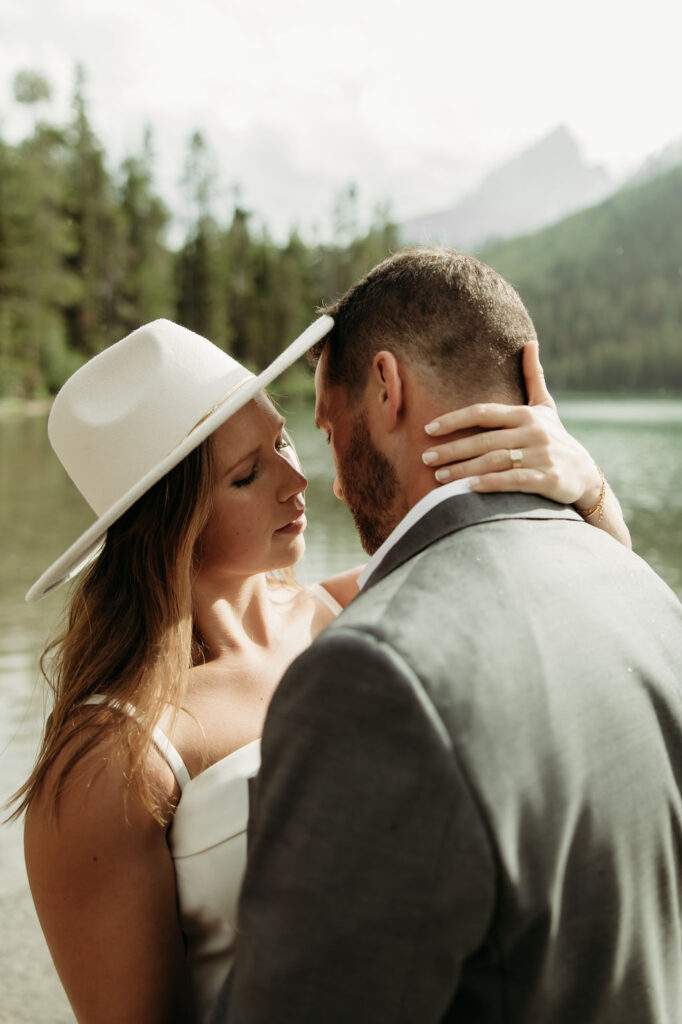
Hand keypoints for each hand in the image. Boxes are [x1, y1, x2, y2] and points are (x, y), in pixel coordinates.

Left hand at [421, 341, 602, 508]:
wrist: (585, 474)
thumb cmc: (555, 437)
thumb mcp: (545, 407)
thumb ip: (533, 377)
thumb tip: (528, 343)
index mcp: (526, 415)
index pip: (483, 413)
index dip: (454, 419)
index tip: (429, 428)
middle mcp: (534, 433)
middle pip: (484, 440)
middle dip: (452, 450)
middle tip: (425, 457)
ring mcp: (542, 456)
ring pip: (495, 462)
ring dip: (464, 470)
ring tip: (438, 477)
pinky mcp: (550, 480)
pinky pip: (515, 481)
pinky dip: (492, 484)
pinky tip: (470, 488)